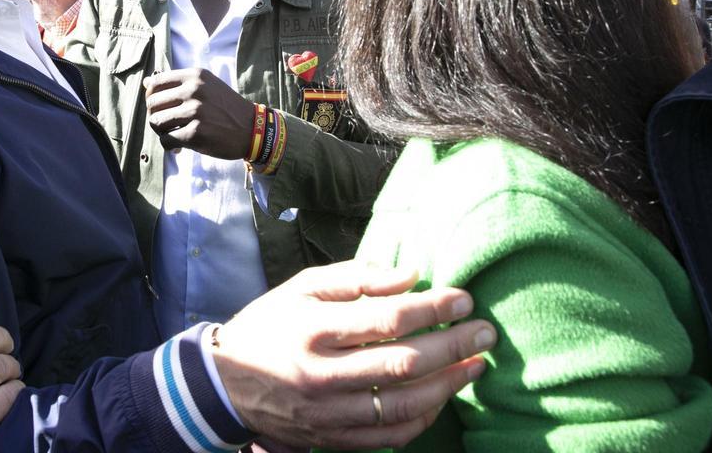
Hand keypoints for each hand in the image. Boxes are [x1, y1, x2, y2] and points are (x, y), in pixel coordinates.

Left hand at [144, 68, 255, 158]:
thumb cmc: (226, 108)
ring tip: (173, 135)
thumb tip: (146, 82)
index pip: (155, 84)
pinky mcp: (196, 133)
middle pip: (152, 104)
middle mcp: (194, 90)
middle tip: (167, 125)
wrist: (253, 129)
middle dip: (155, 117)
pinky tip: (179, 147)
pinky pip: (166, 140)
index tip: (160, 108)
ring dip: (162, 132)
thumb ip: (177, 83)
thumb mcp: (206, 86)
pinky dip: (169, 146)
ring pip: (156, 122)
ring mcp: (195, 112)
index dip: (151, 98)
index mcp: (195, 76)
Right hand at [213, 261, 494, 448]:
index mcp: (312, 327)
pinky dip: (423, 417)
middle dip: (454, 345)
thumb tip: (411, 275)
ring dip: (449, 384)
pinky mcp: (332, 439)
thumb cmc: (269, 325)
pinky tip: (442, 396)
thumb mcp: (301, 288)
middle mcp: (321, 373)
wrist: (223, 384)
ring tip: (476, 364)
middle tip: (487, 331)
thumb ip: (356, 279)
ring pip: (404, 404)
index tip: (464, 298)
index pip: (387, 318)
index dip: (433, 308)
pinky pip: (390, 435)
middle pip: (404, 363)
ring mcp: (327, 412)